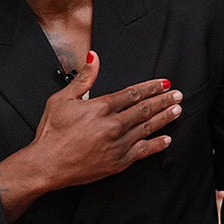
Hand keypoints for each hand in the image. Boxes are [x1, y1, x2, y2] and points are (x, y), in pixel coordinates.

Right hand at [0, 51, 181, 218]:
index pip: (133, 93)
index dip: (151, 87)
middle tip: (177, 95)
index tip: (163, 84)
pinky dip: (157, 145)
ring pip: (147, 128)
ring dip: (164, 118)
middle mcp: (113, 125)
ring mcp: (118, 144)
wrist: (47, 165)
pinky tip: (166, 139)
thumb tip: (94, 58)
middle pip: (144, 109)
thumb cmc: (52, 133)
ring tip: (176, 111)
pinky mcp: (118, 162)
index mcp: (101, 107)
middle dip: (163, 100)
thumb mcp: (62, 99)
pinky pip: (143, 151)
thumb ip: (83, 78)